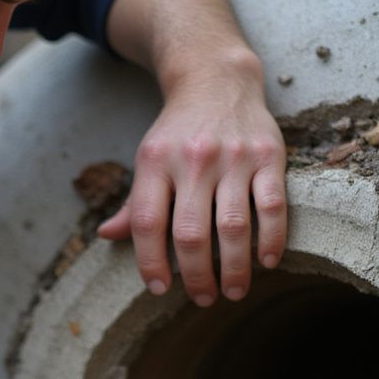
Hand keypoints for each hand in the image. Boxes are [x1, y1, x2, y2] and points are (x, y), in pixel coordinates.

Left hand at [100, 0, 287, 306]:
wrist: (217, 79)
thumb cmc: (177, 134)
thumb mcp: (147, 161)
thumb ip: (132, 203)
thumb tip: (105, 236)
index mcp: (155, 163)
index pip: (146, 223)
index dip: (150, 261)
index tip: (159, 288)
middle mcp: (193, 160)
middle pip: (190, 233)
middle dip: (196, 275)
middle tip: (202, 299)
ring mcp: (233, 158)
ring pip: (233, 226)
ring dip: (234, 267)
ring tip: (232, 292)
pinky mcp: (268, 155)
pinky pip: (272, 205)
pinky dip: (272, 237)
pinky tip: (267, 262)